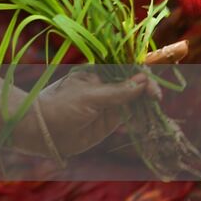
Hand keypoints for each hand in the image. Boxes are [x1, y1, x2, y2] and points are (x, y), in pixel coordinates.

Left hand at [32, 41, 187, 157]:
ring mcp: (109, 104)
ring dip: (146, 105)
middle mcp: (106, 87)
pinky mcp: (110, 121)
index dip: (141, 76)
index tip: (150, 86)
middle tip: (156, 98)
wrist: (43, 131)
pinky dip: (141, 118)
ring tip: (156, 110)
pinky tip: (149, 119)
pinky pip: (130, 117)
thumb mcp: (89, 96)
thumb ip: (117, 92)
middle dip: (147, 89)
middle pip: (134, 85)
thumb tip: (142, 81)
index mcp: (97, 73)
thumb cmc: (60, 106)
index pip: (125, 70)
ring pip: (135, 101)